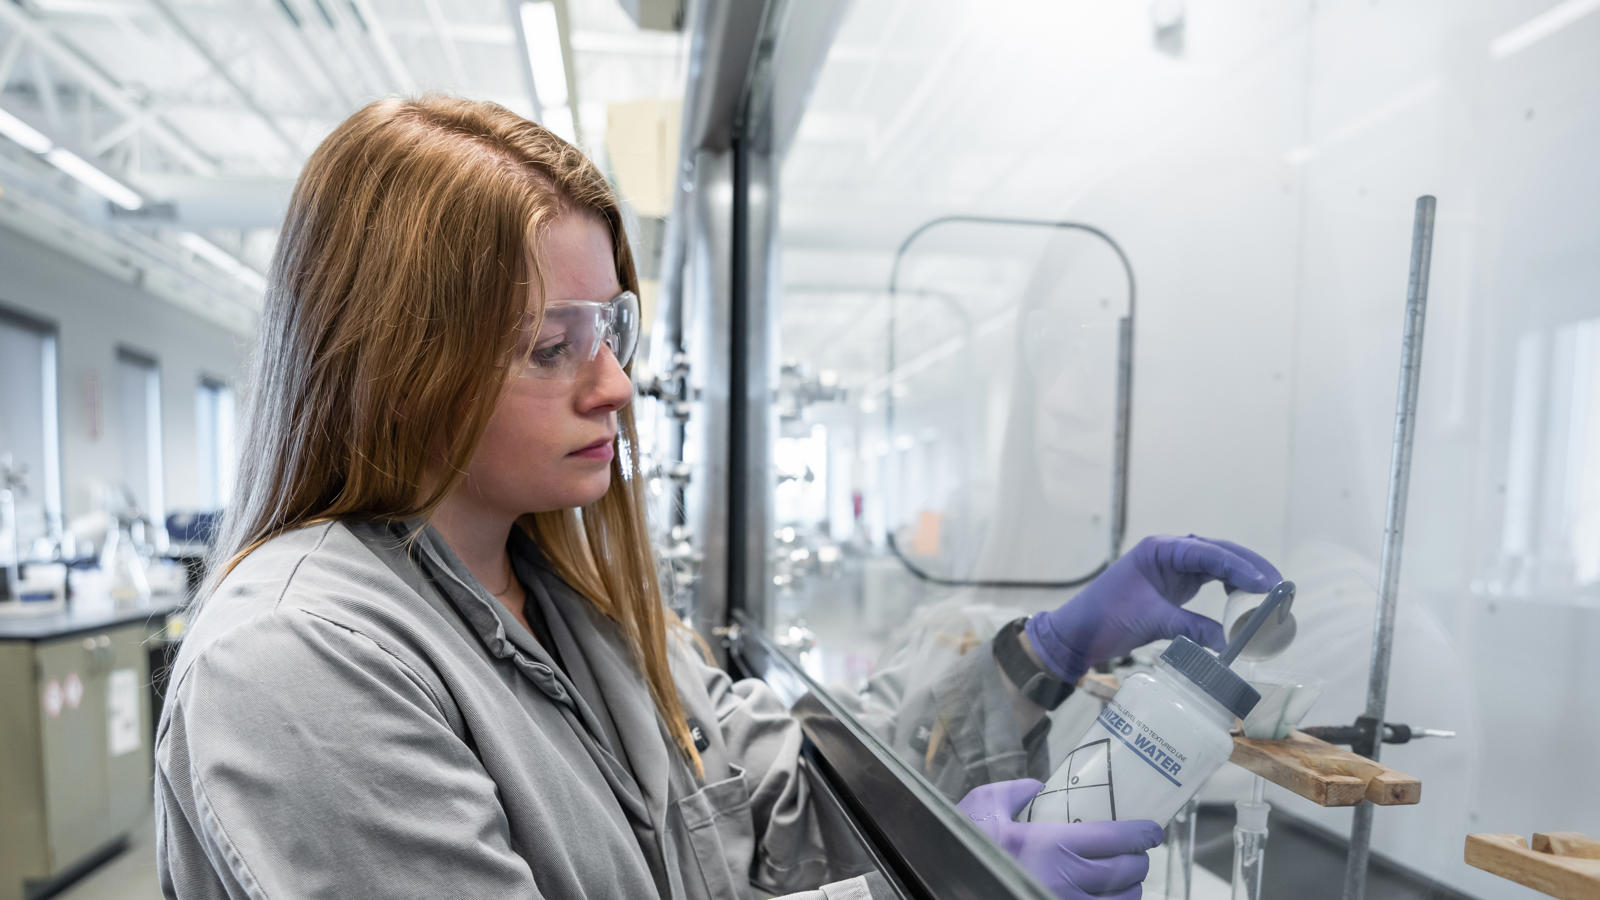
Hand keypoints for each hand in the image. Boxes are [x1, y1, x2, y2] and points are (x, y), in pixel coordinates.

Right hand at [957, 779, 1161, 899]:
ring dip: (1130, 889)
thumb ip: (1017, 790)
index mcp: (1054, 844)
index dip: (1143, 834)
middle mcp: (1067, 880)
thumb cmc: (964, 845)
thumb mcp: (985, 804)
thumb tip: (1039, 787)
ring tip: (1124, 877)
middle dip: (1139, 861)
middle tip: (1136, 851)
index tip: (1153, 829)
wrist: (946, 881)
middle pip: (1127, 873)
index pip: (1118, 839)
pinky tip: (1106, 897)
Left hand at [1025, 534, 1281, 683]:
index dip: (1240, 567)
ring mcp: (1170, 567)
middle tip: (1278, 587)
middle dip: (1249, 566)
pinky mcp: (1173, 584)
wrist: (1076, 633)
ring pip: (1215, 563)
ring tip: (1267, 594)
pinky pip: (1207, 579)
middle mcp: (1167, 552)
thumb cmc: (1104, 619)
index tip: (1265, 584)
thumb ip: (1191, 628)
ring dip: (1241, 576)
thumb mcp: (1151, 622)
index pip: (1208, 552)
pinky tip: (1242, 600)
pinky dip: (1227, 587)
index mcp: (1159, 550)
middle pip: (1217, 552)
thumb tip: (1229, 642)